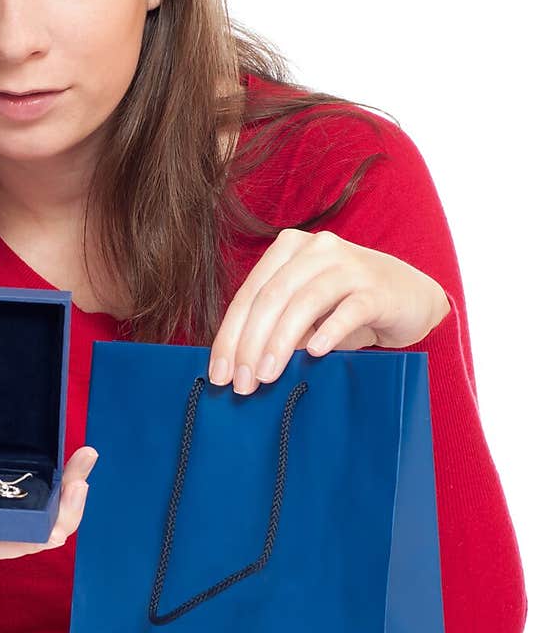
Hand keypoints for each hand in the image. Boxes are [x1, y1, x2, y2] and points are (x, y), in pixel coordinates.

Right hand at [0, 424, 98, 559]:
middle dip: (56, 518)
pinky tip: (81, 460)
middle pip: (23, 542)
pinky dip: (64, 492)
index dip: (6, 538)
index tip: (31, 523)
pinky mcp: (11, 507)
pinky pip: (45, 511)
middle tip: (77, 481)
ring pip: (41, 530)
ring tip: (84, 465)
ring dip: (68, 504)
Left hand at [208, 228, 450, 393]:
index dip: (230, 334)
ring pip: (304, 302)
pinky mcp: (378, 288)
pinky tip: (316, 353)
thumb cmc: (350, 306)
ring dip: (280, 342)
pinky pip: (348, 310)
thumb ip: (277, 327)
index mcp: (290, 249)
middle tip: (241, 383)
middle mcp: (317, 249)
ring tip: (266, 375)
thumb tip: (240, 366)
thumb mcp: (307, 314)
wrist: (412, 298)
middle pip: (272, 297)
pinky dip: (329, 331)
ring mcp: (349, 265)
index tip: (219, 372)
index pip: (250, 293)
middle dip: (250, 343)